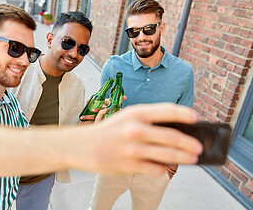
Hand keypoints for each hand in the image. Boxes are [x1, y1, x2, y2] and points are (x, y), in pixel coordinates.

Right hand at [70, 103, 202, 175]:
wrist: (80, 146)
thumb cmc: (106, 131)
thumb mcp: (125, 118)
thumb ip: (147, 122)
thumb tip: (174, 131)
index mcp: (135, 113)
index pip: (167, 110)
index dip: (185, 114)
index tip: (196, 118)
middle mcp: (135, 129)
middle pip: (172, 137)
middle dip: (189, 143)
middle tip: (198, 147)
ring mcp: (132, 149)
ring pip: (168, 155)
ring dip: (184, 157)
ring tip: (192, 158)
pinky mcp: (129, 165)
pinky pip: (155, 169)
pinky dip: (163, 168)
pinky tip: (164, 166)